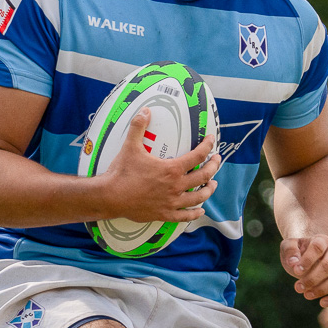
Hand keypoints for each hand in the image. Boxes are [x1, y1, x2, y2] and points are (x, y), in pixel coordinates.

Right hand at [97, 109, 220, 223]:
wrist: (111, 196)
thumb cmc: (122, 172)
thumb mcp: (130, 146)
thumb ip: (138, 127)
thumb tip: (145, 110)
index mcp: (171, 169)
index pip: (197, 156)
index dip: (207, 146)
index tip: (211, 140)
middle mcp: (176, 186)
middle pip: (204, 176)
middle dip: (214, 166)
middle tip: (217, 160)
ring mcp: (172, 202)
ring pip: (199, 197)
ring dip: (209, 190)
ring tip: (213, 184)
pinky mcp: (165, 214)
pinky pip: (185, 216)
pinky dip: (195, 213)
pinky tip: (200, 211)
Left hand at [282, 233, 327, 306]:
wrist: (307, 259)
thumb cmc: (298, 253)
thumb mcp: (288, 247)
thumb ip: (289, 251)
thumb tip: (294, 263)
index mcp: (321, 240)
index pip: (318, 247)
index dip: (307, 260)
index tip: (296, 271)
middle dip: (311, 279)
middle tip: (298, 287)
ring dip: (321, 289)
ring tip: (306, 295)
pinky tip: (322, 303)